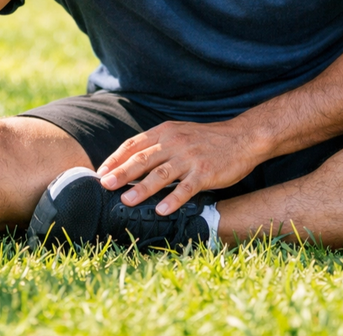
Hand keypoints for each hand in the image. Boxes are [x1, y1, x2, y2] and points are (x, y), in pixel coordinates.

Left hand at [95, 119, 256, 214]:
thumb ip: (157, 145)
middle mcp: (174, 143)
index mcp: (165, 132)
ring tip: (126, 201)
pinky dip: (173, 199)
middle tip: (104, 185)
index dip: (116, 158)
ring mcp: (190, 158)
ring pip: (161, 174)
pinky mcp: (205, 172)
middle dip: (121, 172)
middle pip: (143, 159)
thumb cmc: (206, 140)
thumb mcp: (178, 134)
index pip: (134, 144)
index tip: (101, 171)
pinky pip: (186, 188)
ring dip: (142, 188)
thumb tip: (130, 163)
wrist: (242, 137)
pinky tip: (162, 210)